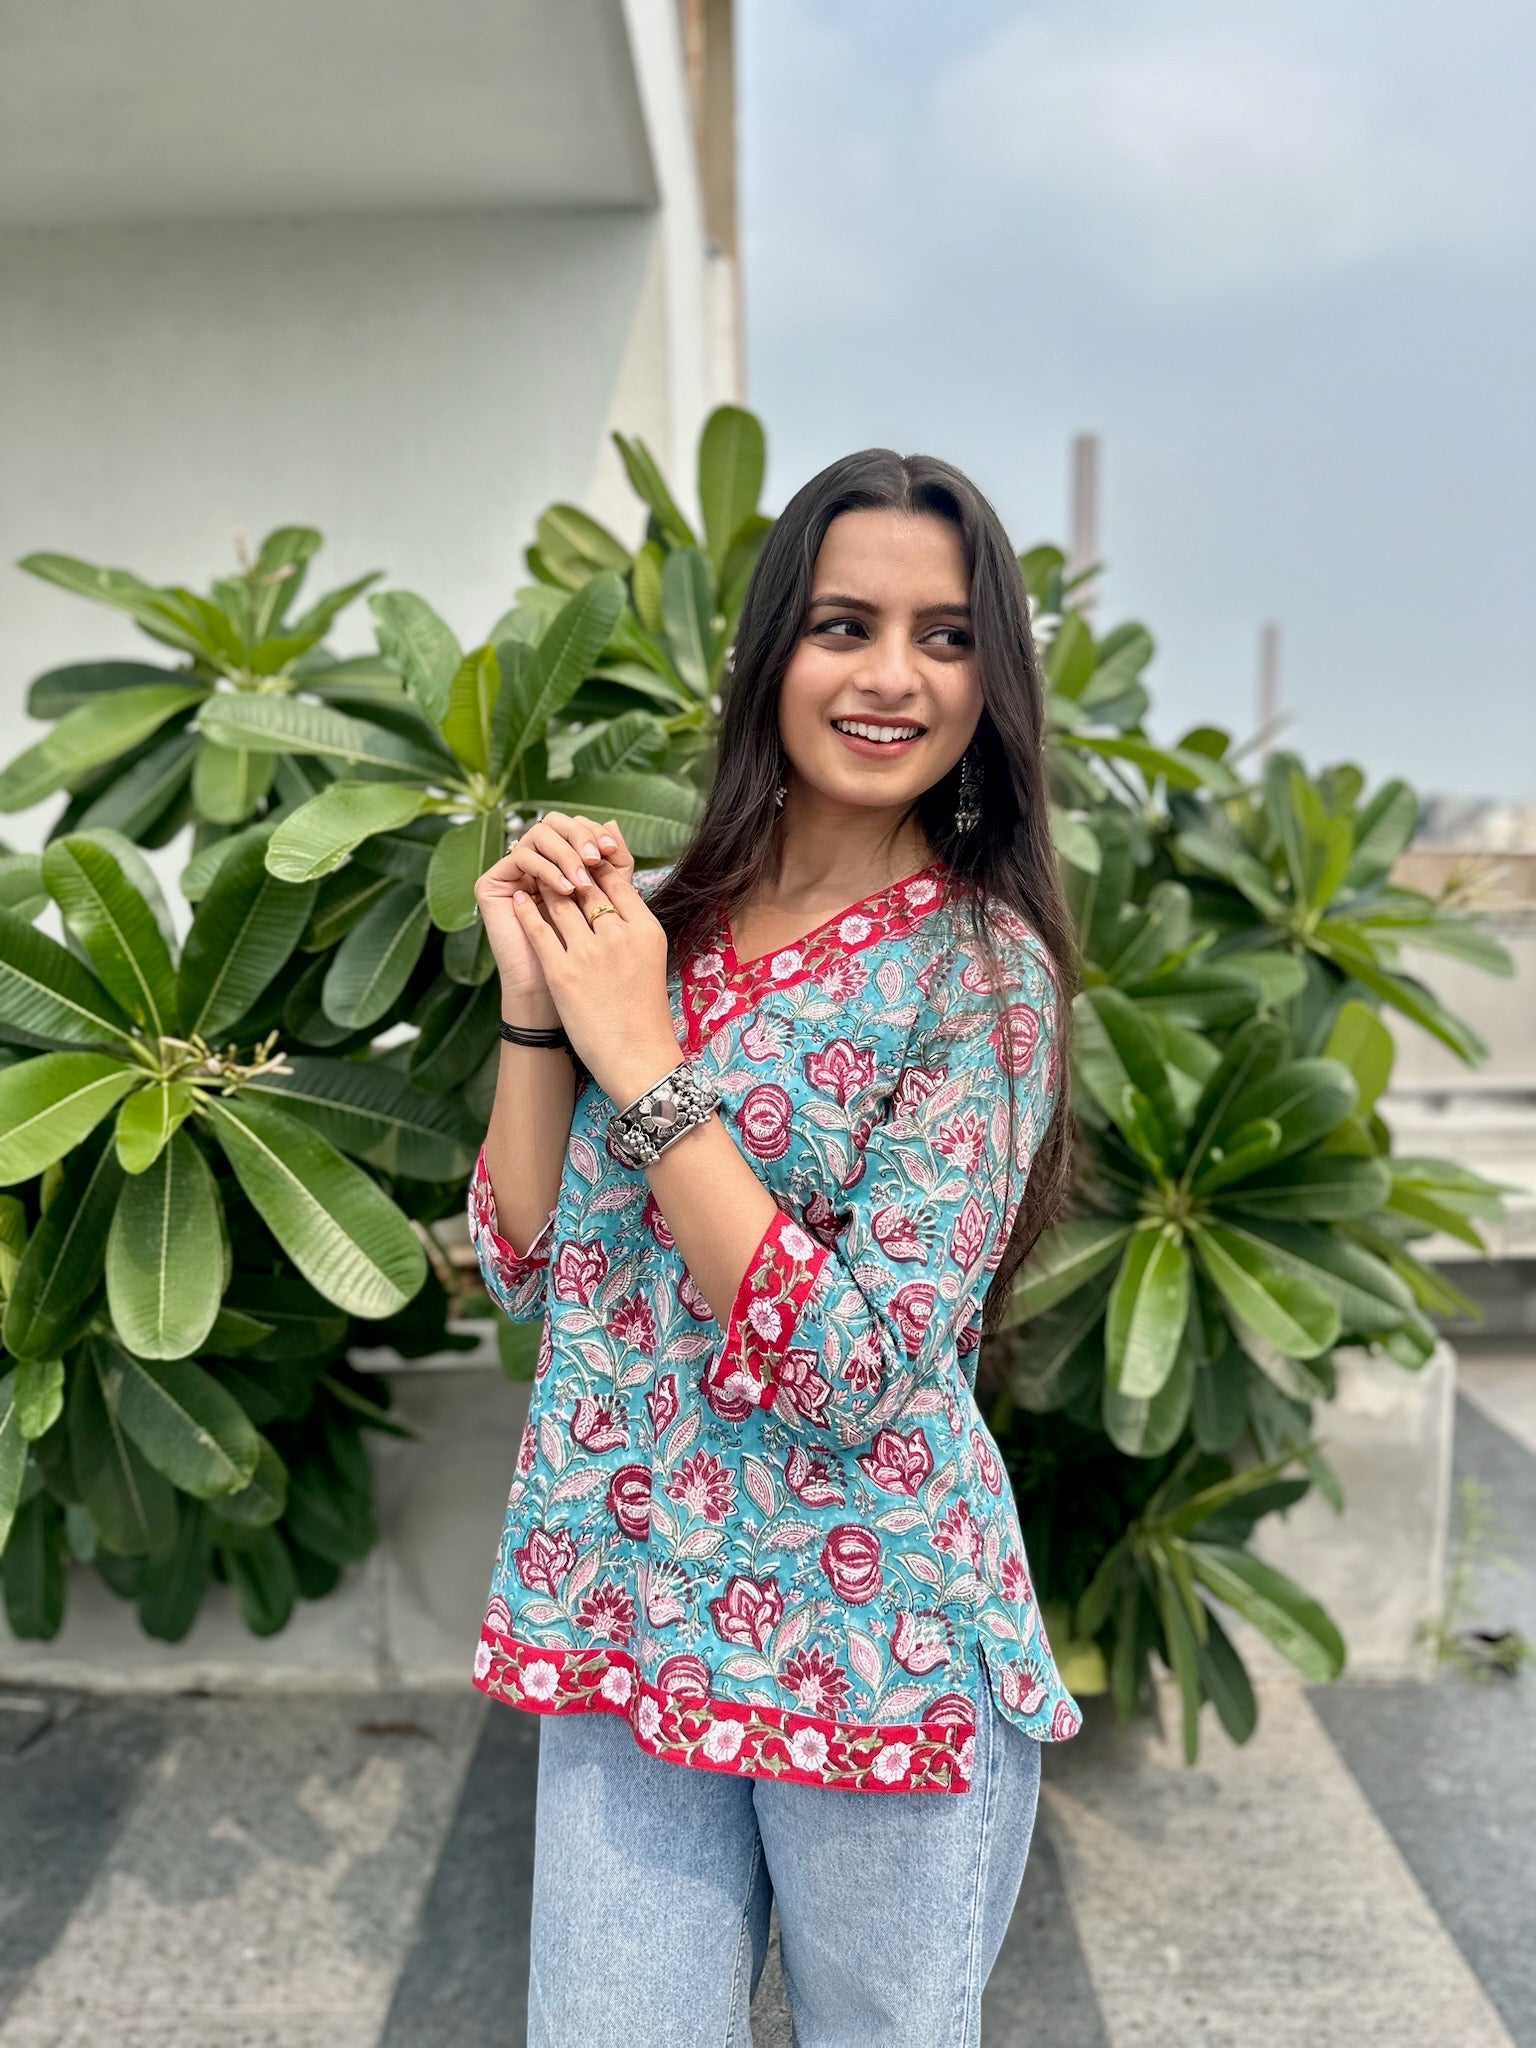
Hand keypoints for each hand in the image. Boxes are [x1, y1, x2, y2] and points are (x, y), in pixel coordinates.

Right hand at [476, 811, 624, 1002]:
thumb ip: (612, 866)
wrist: (558, 996)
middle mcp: (533, 862)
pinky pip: (521, 857)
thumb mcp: (607, 904)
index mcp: (558, 862)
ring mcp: (511, 872)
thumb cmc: (587, 955)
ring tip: (582, 882)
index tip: (613, 851)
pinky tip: (564, 889)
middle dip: (580, 837)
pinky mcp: (492, 883)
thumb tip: (612, 822)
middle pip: (555, 823)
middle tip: (597, 857)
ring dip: (565, 854)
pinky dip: (546, 869)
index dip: (594, 833)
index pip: (574, 827)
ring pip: (538, 835)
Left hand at [508, 835, 681, 1104]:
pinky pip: (538, 929)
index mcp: (646, 929)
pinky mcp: (562, 973)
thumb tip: (621, 886)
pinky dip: (526, 910)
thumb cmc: (644, 1011)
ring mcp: (589, 954)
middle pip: (588, 886)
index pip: (616, 881)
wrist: (637, 1058)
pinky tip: (519, 899)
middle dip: (568, 870)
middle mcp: (619, 935)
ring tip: (534, 877)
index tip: (580, 860)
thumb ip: (633, 921)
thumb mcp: (650, 957)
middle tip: (552, 860)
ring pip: (560, 902)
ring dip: (546, 886)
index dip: (595, 866)